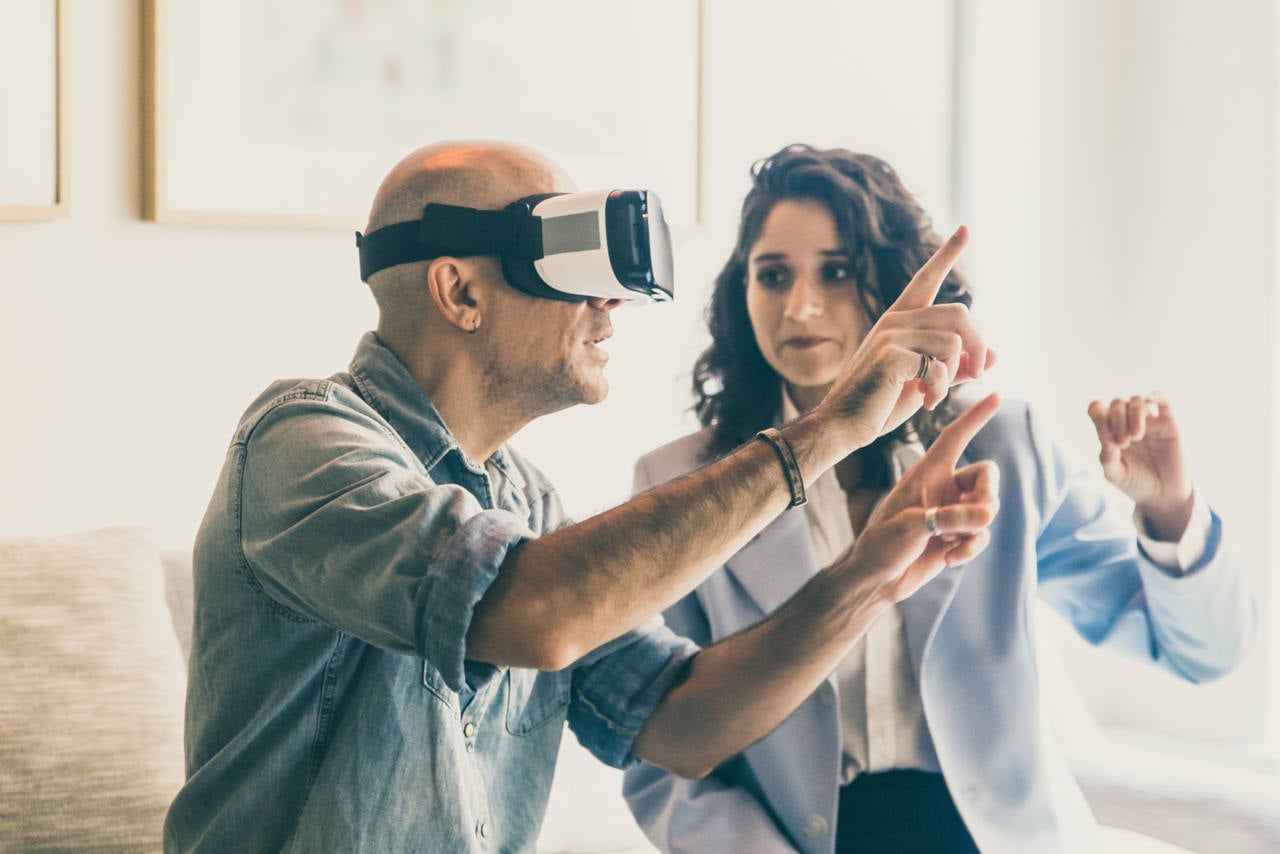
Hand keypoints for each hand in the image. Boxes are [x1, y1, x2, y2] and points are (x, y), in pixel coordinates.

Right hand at [814, 227, 997, 450]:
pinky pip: (940, 365)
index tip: (964, 230)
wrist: (844, 425)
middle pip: (960, 314)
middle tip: (974, 376)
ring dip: (955, 375)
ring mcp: (891, 335)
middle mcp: (894, 320)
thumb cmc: (880, 404)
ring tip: (935, 395)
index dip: (947, 254)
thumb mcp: (925, 382)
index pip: (926, 279)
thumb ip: (956, 367)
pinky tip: (926, 401)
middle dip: (977, 347)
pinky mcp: (891, 356)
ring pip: (953, 342)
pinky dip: (942, 389)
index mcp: (900, 321)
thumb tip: (993, 356)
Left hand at [837, 393, 1001, 604]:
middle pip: (986, 474)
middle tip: (978, 515)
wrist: (876, 580)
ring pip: (987, 507)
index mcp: (926, 473)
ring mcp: (951, 512)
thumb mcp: (912, 526)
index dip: (975, 416)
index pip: (955, 437)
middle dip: (988, 494)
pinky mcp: (956, 536)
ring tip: (952, 544)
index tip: (996, 394)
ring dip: (976, 528)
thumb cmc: (882, 545)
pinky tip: (950, 559)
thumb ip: (950, 517)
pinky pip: (981, 533)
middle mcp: (942, 487)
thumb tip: (988, 514)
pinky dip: (972, 547)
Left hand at [1087, 393, 1192, 540]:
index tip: (1109, 441)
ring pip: (1137, 400)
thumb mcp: (1115, 475)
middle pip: (1116, 404)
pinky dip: (1156, 395)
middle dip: (1117, 421)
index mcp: (1110, 430)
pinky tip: (1150, 400)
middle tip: (1124, 443)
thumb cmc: (1135, 483)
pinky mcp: (1168, 423)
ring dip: (1133, 415)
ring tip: (1137, 437)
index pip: (1098, 410)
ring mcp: (1148, 421)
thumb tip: (1107, 442)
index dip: (1099, 419)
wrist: (1163, 495)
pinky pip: (1163, 401)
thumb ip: (1107, 459)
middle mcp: (1127, 422)